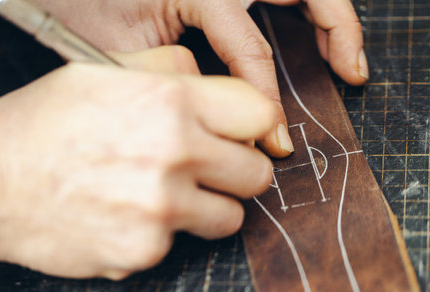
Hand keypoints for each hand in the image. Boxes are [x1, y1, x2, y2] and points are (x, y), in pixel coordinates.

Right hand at [0, 47, 274, 278]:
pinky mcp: (144, 250)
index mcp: (170, 101)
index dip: (254, 126)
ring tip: (168, 194)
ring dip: (208, 207)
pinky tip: (130, 214)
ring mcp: (161, 208)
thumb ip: (170, 69)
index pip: (260, 114)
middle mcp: (173, 154)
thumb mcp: (106, 72)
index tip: (242, 136)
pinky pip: (182, 243)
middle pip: (257, 174)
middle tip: (210, 169)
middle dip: (238, 172)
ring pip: (231, 217)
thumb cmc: (48, 122)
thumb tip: (211, 79)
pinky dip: (164, 232)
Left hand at [31, 0, 366, 157]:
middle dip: (337, 29)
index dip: (267, 100)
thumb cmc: (77, 7)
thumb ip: (170, 85)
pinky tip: (304, 33)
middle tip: (352, 72)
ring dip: (328, 14)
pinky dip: (299, 8)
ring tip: (345, 55)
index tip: (277, 140)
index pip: (250, 50)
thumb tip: (215, 119)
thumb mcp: (119, 52)